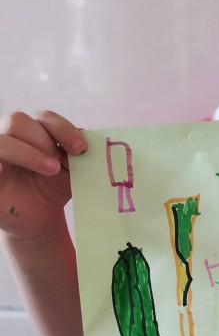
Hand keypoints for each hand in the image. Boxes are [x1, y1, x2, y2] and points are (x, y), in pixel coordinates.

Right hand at [0, 111, 86, 241]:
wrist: (39, 218)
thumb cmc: (53, 188)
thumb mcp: (70, 169)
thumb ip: (76, 153)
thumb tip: (92, 140)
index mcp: (32, 129)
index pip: (44, 117)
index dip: (63, 128)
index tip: (81, 148)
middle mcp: (10, 137)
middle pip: (19, 121)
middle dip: (44, 140)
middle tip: (61, 163)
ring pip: (3, 141)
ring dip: (29, 153)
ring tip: (51, 169)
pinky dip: (3, 165)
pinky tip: (12, 173)